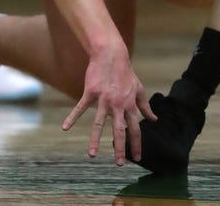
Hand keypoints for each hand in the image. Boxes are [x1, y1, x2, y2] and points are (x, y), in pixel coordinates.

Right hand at [61, 50, 154, 165]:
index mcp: (130, 104)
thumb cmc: (125, 73)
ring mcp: (104, 98)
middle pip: (120, 129)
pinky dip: (73, 117)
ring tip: (92, 155)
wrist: (111, 55)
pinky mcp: (91, 92)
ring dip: (95, 139)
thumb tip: (154, 119)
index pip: (135, 128)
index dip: (136, 143)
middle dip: (120, 148)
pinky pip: (81, 107)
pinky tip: (65, 127)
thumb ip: (145, 106)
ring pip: (99, 122)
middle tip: (119, 164)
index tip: (137, 158)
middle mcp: (118, 104)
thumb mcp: (138, 89)